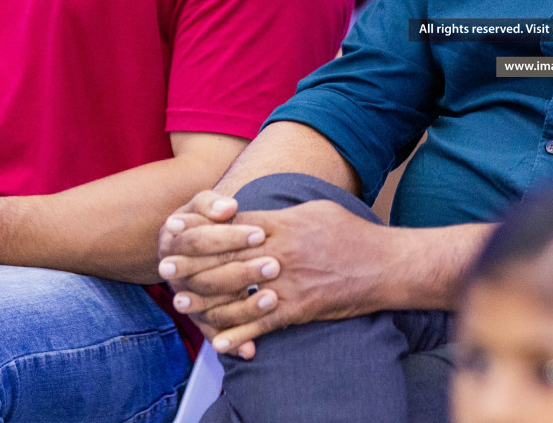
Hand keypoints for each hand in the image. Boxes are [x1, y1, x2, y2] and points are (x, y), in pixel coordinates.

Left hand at [160, 191, 396, 358]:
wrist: (385, 264)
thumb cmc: (352, 235)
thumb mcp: (316, 211)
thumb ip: (282, 215)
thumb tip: (256, 216)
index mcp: (284, 225)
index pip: (233, 226)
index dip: (202, 228)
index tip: (178, 230)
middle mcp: (281, 252)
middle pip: (226, 259)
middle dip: (192, 265)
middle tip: (166, 268)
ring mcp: (289, 282)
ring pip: (237, 294)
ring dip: (205, 302)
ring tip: (182, 305)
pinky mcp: (300, 308)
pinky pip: (262, 323)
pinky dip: (238, 334)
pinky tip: (218, 342)